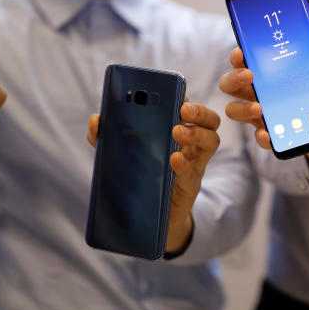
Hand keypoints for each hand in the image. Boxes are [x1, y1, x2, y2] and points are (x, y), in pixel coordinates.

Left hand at [87, 98, 223, 252]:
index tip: (178, 93)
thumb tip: (96, 119)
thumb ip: (107, 137)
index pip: (190, 108)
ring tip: (177, 131)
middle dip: (200, 111)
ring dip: (197, 133)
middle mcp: (191, 144)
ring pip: (212, 141)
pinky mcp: (190, 185)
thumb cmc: (140, 176)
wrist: (148, 217)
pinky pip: (193, 172)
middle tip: (183, 109)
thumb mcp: (123, 153)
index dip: (188, 98)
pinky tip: (174, 159)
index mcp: (177, 130)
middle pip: (210, 121)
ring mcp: (194, 164)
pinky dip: (184, 165)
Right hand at [218, 46, 308, 171]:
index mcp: (263, 76)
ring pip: (233, 110)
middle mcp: (254, 94)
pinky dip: (261, 136)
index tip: (241, 52)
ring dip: (243, 108)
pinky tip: (267, 134)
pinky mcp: (268, 136)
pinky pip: (258, 137)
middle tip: (249, 75)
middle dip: (234, 77)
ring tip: (259, 108)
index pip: (242, 62)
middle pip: (229, 84)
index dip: (237, 56)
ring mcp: (257, 116)